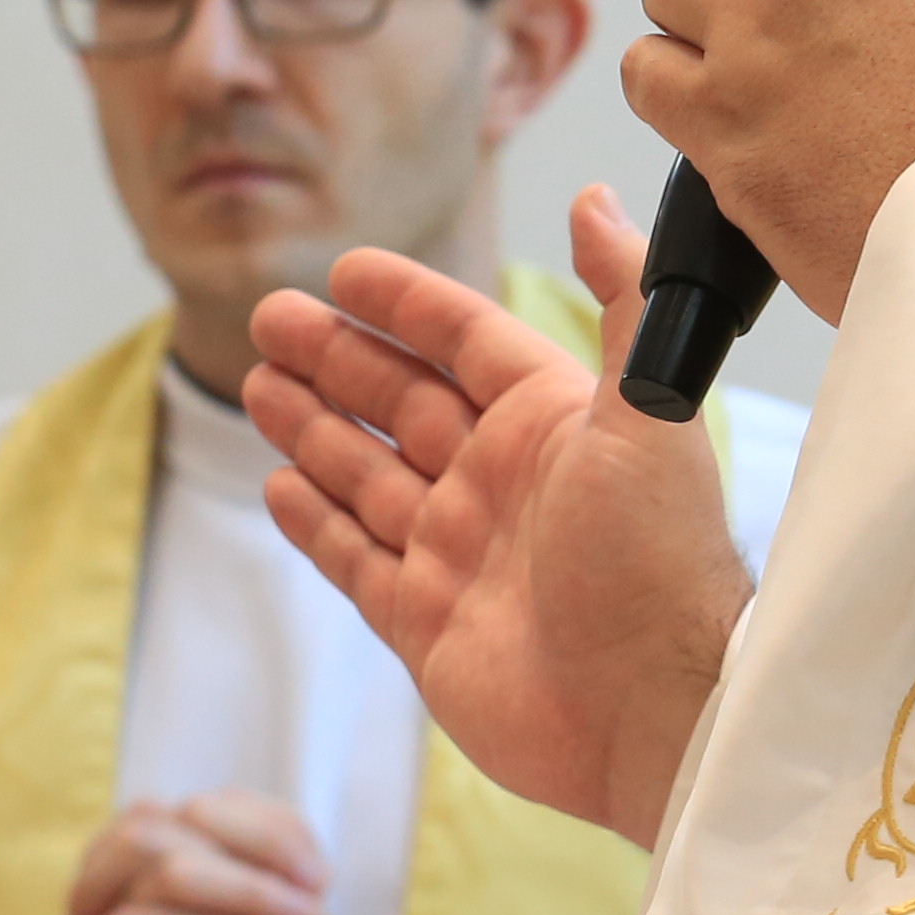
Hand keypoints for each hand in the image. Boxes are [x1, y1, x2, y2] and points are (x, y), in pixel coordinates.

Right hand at [0, 790, 325, 914]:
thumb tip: (296, 875)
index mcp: (120, 894)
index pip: (180, 819)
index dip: (248, 828)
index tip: (315, 859)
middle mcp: (94, 914)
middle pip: (158, 834)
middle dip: (242, 849)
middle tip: (315, 884)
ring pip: (156, 892)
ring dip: (239, 896)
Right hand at [248, 183, 750, 844]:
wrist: (649, 715)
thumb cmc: (657, 562)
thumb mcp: (647, 411)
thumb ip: (624, 299)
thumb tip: (598, 200)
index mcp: (553, 424)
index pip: (465, 342)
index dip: (406, 306)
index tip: (345, 272)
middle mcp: (503, 482)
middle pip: (401, 402)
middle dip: (335, 358)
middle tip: (268, 317)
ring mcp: (460, 554)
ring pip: (369, 474)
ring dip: (314, 427)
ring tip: (257, 384)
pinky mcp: (427, 624)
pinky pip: (357, 558)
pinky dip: (317, 520)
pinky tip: (280, 483)